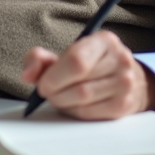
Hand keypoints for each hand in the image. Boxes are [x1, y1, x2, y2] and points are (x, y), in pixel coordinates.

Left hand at [21, 31, 154, 119]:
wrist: (127, 79)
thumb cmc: (91, 65)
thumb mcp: (67, 54)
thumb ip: (41, 59)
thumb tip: (27, 75)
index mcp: (104, 41)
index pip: (76, 60)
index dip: (54, 76)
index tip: (43, 84)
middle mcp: (119, 60)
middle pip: (79, 84)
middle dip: (56, 92)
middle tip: (48, 93)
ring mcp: (125, 84)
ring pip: (83, 101)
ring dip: (64, 103)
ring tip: (60, 97)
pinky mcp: (124, 105)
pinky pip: (90, 114)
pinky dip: (75, 112)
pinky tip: (73, 105)